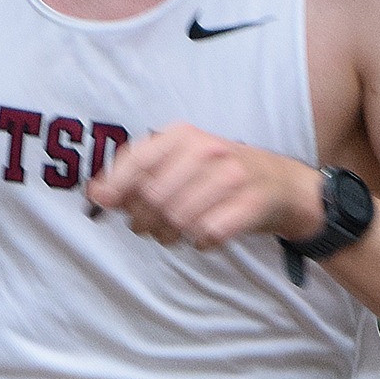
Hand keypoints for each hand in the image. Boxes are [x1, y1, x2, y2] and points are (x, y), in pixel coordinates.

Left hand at [86, 123, 323, 247]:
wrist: (283, 185)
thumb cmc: (220, 174)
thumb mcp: (181, 161)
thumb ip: (139, 174)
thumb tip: (96, 194)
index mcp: (185, 135)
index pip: (138, 159)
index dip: (115, 185)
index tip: (104, 203)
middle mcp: (208, 150)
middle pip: (154, 196)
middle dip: (143, 220)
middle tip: (148, 227)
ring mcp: (232, 177)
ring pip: (178, 218)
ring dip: (169, 234)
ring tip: (174, 233)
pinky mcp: (250, 205)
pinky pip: (207, 234)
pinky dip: (199, 242)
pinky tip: (204, 235)